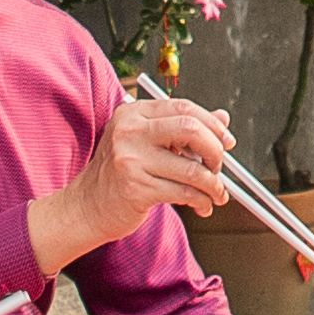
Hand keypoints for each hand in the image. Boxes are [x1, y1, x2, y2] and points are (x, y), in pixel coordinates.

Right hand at [48, 93, 241, 266]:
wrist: (87, 207)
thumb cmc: (120, 174)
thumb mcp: (147, 142)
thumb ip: (182, 128)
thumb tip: (223, 117)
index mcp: (133, 113)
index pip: (184, 107)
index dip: (212, 124)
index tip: (226, 141)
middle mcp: (130, 131)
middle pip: (191, 129)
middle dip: (215, 150)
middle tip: (220, 166)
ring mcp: (131, 160)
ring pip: (192, 169)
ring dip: (213, 184)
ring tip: (217, 194)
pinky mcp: (136, 189)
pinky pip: (184, 193)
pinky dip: (201, 201)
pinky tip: (203, 206)